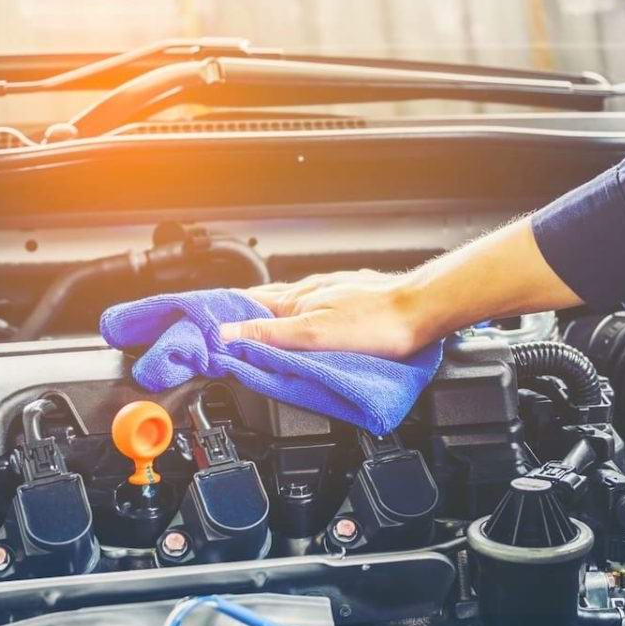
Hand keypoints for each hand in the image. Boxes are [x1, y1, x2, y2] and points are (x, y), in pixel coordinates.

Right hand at [220, 269, 432, 358]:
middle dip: (243, 313)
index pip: (247, 303)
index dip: (223, 313)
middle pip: (266, 301)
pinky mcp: (351, 299)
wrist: (421, 311)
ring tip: (257, 326)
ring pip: (291, 302)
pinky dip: (300, 315)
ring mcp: (331, 293)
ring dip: (271, 313)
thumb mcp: (313, 335)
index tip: (203, 321)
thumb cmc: (377, 322)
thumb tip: (227, 332)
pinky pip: (314, 306)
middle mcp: (310, 291)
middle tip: (223, 328)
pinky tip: (306, 323)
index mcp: (296, 299)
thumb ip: (269, 333)